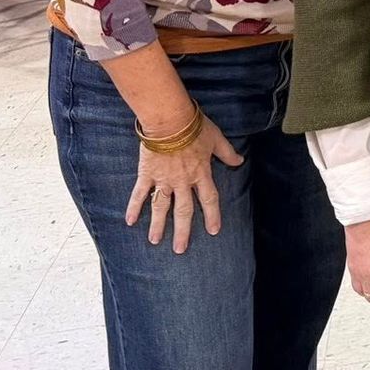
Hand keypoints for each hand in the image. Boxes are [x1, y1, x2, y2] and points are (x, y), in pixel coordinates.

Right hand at [124, 116, 243, 253]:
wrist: (169, 119)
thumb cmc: (195, 126)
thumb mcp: (216, 139)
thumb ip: (227, 153)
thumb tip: (239, 161)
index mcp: (201, 173)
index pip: (209, 199)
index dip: (212, 215)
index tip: (213, 231)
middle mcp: (182, 181)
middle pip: (184, 211)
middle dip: (182, 231)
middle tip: (179, 249)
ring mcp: (163, 179)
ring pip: (161, 207)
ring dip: (158, 225)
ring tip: (155, 241)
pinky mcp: (147, 174)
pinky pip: (140, 194)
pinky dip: (134, 207)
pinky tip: (130, 221)